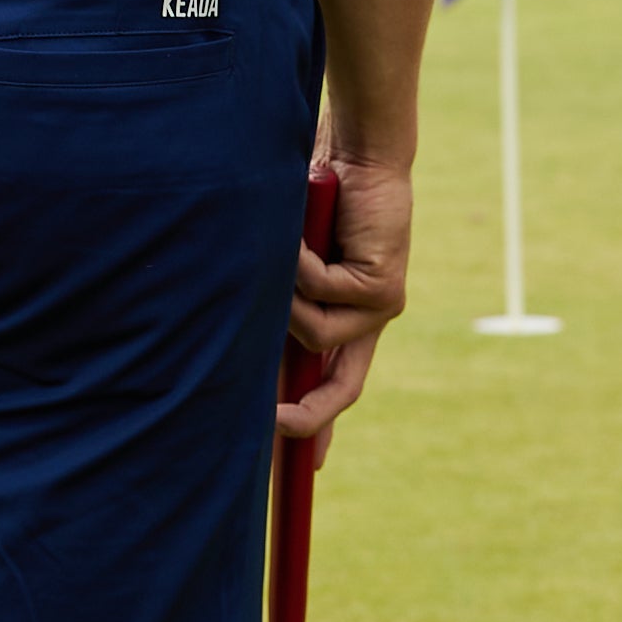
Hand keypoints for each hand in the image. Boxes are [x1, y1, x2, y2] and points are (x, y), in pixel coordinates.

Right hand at [280, 143, 410, 442]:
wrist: (360, 152)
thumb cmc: (317, 197)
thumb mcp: (290, 263)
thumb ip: (278, 303)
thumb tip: (237, 354)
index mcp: (348, 316)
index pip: (335, 383)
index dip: (319, 425)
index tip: (306, 469)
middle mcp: (370, 318)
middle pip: (343, 389)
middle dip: (310, 418)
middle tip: (275, 428)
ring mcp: (381, 307)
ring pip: (314, 337)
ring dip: (284, 300)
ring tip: (283, 253)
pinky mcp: (384, 289)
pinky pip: (322, 298)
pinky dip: (300, 269)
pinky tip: (302, 235)